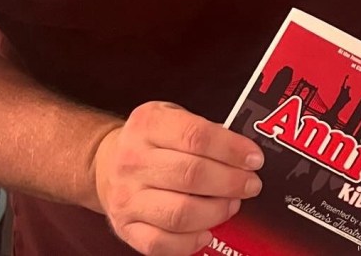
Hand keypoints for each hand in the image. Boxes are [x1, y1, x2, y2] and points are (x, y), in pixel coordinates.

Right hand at [93, 101, 262, 255]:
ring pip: (179, 213)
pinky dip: (190, 242)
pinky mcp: (125, 228)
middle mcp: (133, 160)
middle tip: (251, 185)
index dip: (231, 150)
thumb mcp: (173, 117)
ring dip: (215, 211)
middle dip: (230, 182)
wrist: (106, 163)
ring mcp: (127, 197)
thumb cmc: (151, 140)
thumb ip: (205, 130)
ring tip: (232, 204)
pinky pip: (160, 244)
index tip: (254, 159)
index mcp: (148, 124)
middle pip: (191, 176)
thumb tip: (244, 154)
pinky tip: (207, 230)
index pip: (196, 136)